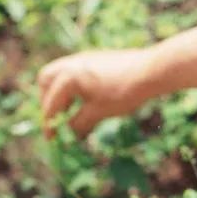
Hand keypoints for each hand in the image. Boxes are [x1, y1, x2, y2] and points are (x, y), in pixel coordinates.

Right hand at [37, 48, 155, 137]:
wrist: (150, 71)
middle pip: (46, 80)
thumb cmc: (122, 93)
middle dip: (48, 100)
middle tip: (57, 118)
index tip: (52, 139)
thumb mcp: (98, 112)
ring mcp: (83, 58)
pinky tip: (86, 99)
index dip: (50, 124)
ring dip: (61, 93)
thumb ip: (79, 123)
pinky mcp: (94, 58)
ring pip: (60, 73)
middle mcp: (71, 64)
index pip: (51, 104)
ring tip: (72, 110)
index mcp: (68, 78)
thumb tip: (69, 134)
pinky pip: (74, 71)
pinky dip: (73, 86)